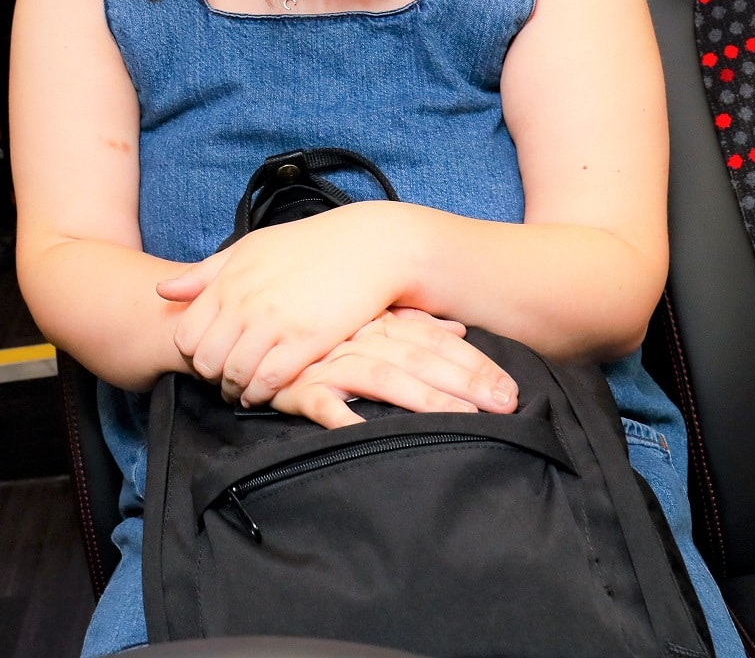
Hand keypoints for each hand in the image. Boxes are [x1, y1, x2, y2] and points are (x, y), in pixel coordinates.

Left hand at [157, 202, 410, 407]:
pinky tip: (266, 393)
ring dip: (236, 391)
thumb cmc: (307, 246)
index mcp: (228, 281)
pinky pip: (269, 380)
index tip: (208, 360)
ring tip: (243, 392)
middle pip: (206, 361)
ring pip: (235, 375)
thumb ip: (205, 273)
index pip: (187, 334)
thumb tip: (163, 291)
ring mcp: (274, 322)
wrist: (366, 246)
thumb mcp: (249, 249)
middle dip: (212, 378)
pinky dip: (262, 394)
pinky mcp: (306, 340)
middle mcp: (245, 303)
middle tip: (224, 382)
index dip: (193, 355)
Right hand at [269, 309, 518, 427]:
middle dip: (465, 382)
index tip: (509, 388)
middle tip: (504, 405)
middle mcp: (356, 337)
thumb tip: (456, 326)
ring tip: (464, 421)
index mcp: (377, 321)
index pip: (434, 339)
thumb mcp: (366, 321)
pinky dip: (345, 419)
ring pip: (384, 377)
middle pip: (419, 358)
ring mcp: (327, 362)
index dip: (474, 362)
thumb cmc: (316, 333)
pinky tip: (371, 433)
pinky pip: (324, 403)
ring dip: (425, 399)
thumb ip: (411, 323)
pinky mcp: (296, 386)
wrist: (245, 332)